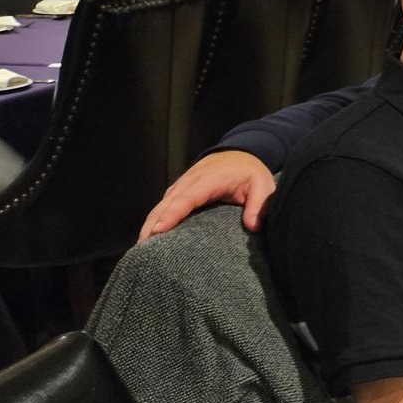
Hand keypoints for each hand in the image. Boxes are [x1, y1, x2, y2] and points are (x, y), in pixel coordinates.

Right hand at [139, 150, 274, 241]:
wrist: (239, 153)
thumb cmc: (250, 172)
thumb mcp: (262, 185)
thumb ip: (258, 205)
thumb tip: (252, 226)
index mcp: (209, 180)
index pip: (187, 199)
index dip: (172, 214)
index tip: (158, 230)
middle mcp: (189, 182)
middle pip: (166, 204)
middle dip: (152, 225)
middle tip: (141, 248)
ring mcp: (181, 186)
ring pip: (160, 206)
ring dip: (149, 224)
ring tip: (140, 248)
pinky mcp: (178, 191)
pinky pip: (163, 206)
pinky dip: (154, 220)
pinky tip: (149, 237)